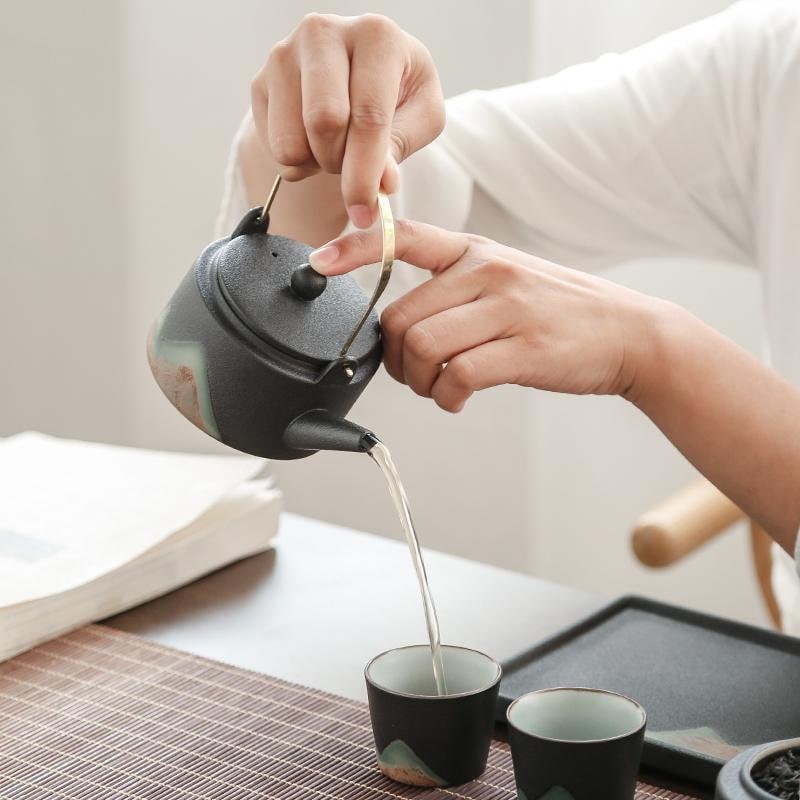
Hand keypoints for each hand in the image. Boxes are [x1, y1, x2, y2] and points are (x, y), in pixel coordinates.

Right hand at [252, 14, 443, 227]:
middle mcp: (323, 32)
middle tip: (354, 169)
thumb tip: (381, 183)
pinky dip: (298, 162)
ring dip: (318, 165)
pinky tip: (314, 142)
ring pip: (292, 142)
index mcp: (376, 35)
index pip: (368, 115)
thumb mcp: (420, 116)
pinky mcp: (260, 81)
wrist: (358, 73)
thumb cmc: (397, 94)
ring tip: (336, 149)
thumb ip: (402, 146)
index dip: (366, 172)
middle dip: (341, 164)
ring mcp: (284, 55)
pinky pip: (274, 149)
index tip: (365, 212)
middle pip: (323, 122)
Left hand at [310, 221, 665, 411]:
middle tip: (416, 374)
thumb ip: (456, 290)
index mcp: (476, 252)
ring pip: (423, 348)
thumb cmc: (561, 311)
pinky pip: (458, 377)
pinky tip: (459, 399)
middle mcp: (487, 273)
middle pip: (401, 317)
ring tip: (441, 388)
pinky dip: (447, 397)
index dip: (355, 247)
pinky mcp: (523, 349)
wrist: (631, 333)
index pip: (405, 237)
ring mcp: (507, 310)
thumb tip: (402, 325)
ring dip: (420, 381)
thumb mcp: (509, 278)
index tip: (319, 262)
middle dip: (396, 358)